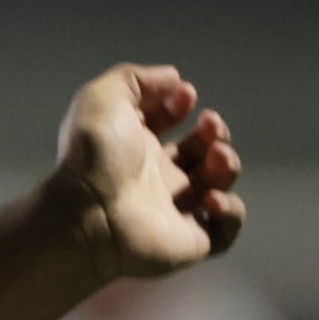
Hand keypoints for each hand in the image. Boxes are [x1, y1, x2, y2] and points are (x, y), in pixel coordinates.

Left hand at [51, 64, 246, 279]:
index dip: (180, 104)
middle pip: (201, 151)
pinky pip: (224, 231)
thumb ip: (136, 80)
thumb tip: (173, 78)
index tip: (185, 94)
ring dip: (227, 164)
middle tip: (209, 126)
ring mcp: (173, 209)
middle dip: (214, 132)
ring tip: (215, 155)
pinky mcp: (188, 240)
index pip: (169, 121)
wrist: (88, 213)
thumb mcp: (104, 98)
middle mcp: (155, 176)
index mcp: (134, 144)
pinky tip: (210, 199)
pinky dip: (230, 212)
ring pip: (218, 184)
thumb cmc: (92, 155)